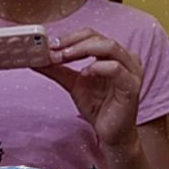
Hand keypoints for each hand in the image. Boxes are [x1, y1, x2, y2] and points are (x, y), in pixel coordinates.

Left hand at [35, 28, 143, 147]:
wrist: (110, 133)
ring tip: (65, 56)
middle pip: (99, 37)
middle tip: (54, 49)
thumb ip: (57, 70)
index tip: (49, 45)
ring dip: (83, 49)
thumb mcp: (73, 84)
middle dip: (73, 42)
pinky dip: (98, 67)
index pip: (91, 35)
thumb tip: (36, 60)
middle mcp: (124, 58)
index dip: (70, 37)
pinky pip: (116, 69)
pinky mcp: (131, 86)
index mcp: (111, 54)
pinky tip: (85, 73)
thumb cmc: (98, 106)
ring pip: (110, 47)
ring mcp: (130, 71)